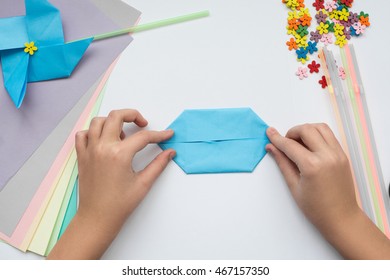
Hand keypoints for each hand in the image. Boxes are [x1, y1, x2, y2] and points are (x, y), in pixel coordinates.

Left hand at [48, 109, 174, 258]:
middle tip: (142, 124)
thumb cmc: (120, 204)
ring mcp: (90, 150)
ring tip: (122, 134)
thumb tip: (170, 152)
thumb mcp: (143, 183)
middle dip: (133, 115)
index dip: (159, 134)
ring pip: (98, 121)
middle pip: (117, 116)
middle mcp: (102, 147)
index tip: (167, 134)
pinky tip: (103, 140)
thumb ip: (158, 164)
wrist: (97, 218)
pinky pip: (83, 134)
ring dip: (112, 121)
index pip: (143, 137)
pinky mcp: (82, 156)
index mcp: (119, 154)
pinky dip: (93, 132)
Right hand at [265, 123, 357, 228]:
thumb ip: (282, 162)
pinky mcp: (343, 155)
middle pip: (306, 129)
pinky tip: (310, 146)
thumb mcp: (294, 186)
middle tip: (285, 143)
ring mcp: (338, 154)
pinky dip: (317, 135)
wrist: (341, 218)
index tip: (269, 132)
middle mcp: (327, 156)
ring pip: (320, 127)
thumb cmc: (316, 208)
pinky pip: (329, 136)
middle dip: (292, 132)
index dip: (277, 138)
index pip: (290, 145)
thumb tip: (271, 147)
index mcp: (312, 166)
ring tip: (298, 143)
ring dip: (306, 130)